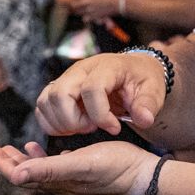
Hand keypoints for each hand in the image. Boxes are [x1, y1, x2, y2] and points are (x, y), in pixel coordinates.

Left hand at [0, 140, 152, 194]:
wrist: (143, 177)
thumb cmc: (114, 168)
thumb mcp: (79, 164)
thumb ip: (47, 169)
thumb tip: (14, 176)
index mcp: (56, 182)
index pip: (20, 176)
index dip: (3, 164)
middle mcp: (61, 185)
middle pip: (28, 175)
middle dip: (10, 162)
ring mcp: (73, 181)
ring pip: (42, 172)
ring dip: (27, 161)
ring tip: (17, 148)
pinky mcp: (84, 175)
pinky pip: (58, 168)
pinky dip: (47, 158)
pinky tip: (49, 149)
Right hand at [35, 52, 165, 135]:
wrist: (133, 71)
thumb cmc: (142, 80)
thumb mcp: (153, 90)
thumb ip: (148, 105)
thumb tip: (143, 119)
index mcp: (106, 67)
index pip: (91, 89)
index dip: (100, 114)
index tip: (114, 128)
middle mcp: (81, 70)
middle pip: (60, 94)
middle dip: (74, 120)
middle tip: (93, 128)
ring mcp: (67, 78)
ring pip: (46, 101)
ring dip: (62, 123)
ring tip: (84, 127)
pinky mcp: (59, 88)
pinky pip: (42, 106)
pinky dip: (52, 122)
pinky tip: (72, 127)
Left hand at [67, 0, 120, 18]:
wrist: (118, 3)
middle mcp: (87, 1)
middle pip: (74, 4)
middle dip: (74, 5)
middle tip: (76, 5)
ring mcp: (90, 9)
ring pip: (78, 12)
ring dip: (79, 11)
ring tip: (84, 10)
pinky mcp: (94, 16)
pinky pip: (85, 18)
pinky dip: (86, 18)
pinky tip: (89, 15)